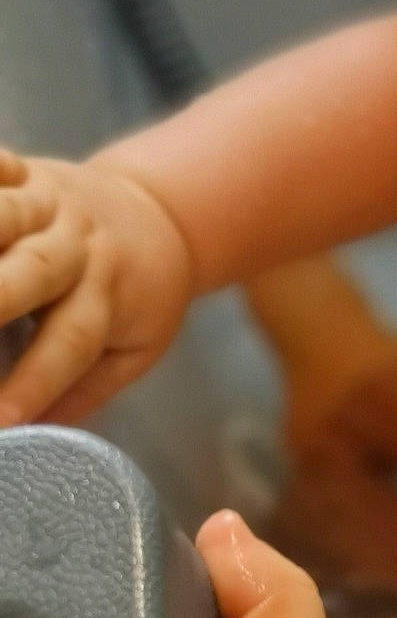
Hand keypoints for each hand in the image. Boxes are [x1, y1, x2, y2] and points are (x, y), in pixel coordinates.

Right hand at [0, 149, 193, 424]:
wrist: (161, 211)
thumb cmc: (137, 295)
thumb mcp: (135, 349)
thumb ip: (83, 393)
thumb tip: (38, 446)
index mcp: (108, 295)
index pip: (71, 344)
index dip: (35, 382)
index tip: (2, 419)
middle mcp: (78, 247)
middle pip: (32, 272)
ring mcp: (48, 203)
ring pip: (2, 215)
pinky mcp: (25, 171)